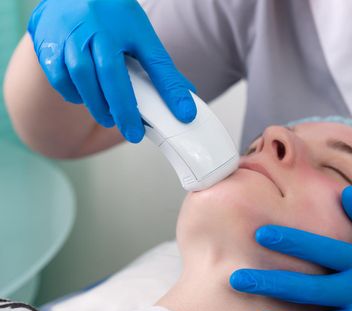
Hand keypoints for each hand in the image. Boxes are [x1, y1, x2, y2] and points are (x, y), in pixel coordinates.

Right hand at [28, 0, 195, 142]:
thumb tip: (185, 103)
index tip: (183, 115)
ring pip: (80, 75)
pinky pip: (58, 75)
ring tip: (109, 118)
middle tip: (132, 132)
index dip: (168, 90)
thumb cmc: (112, 18)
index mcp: (126, 25)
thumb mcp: (141, 36)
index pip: (153, 61)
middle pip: (110, 72)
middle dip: (123, 107)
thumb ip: (161, 69)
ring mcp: (68, 33)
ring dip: (96, 103)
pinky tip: (84, 98)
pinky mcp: (46, 42)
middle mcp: (95, 27)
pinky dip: (72, 93)